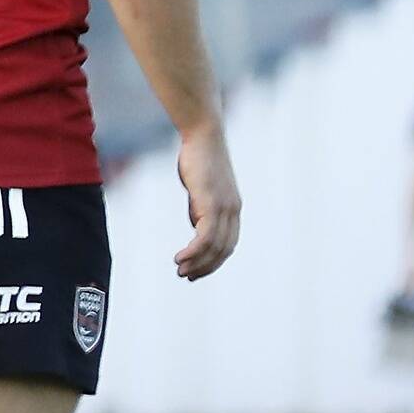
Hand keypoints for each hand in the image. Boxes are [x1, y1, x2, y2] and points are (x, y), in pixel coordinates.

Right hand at [169, 121, 241, 279]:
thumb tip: (196, 225)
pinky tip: (180, 258)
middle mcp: (233, 211)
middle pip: (224, 250)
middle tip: (187, 277)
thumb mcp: (200, 188)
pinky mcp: (212, 204)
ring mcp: (225, 208)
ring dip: (197, 263)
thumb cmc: (198, 158)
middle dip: (206, 267)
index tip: (197, 270)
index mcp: (232, 208)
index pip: (228, 244)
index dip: (214, 261)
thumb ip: (200, 207)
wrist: (203, 136)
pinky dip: (193, 252)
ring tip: (180, 271)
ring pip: (214, 247)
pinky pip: (205, 237)